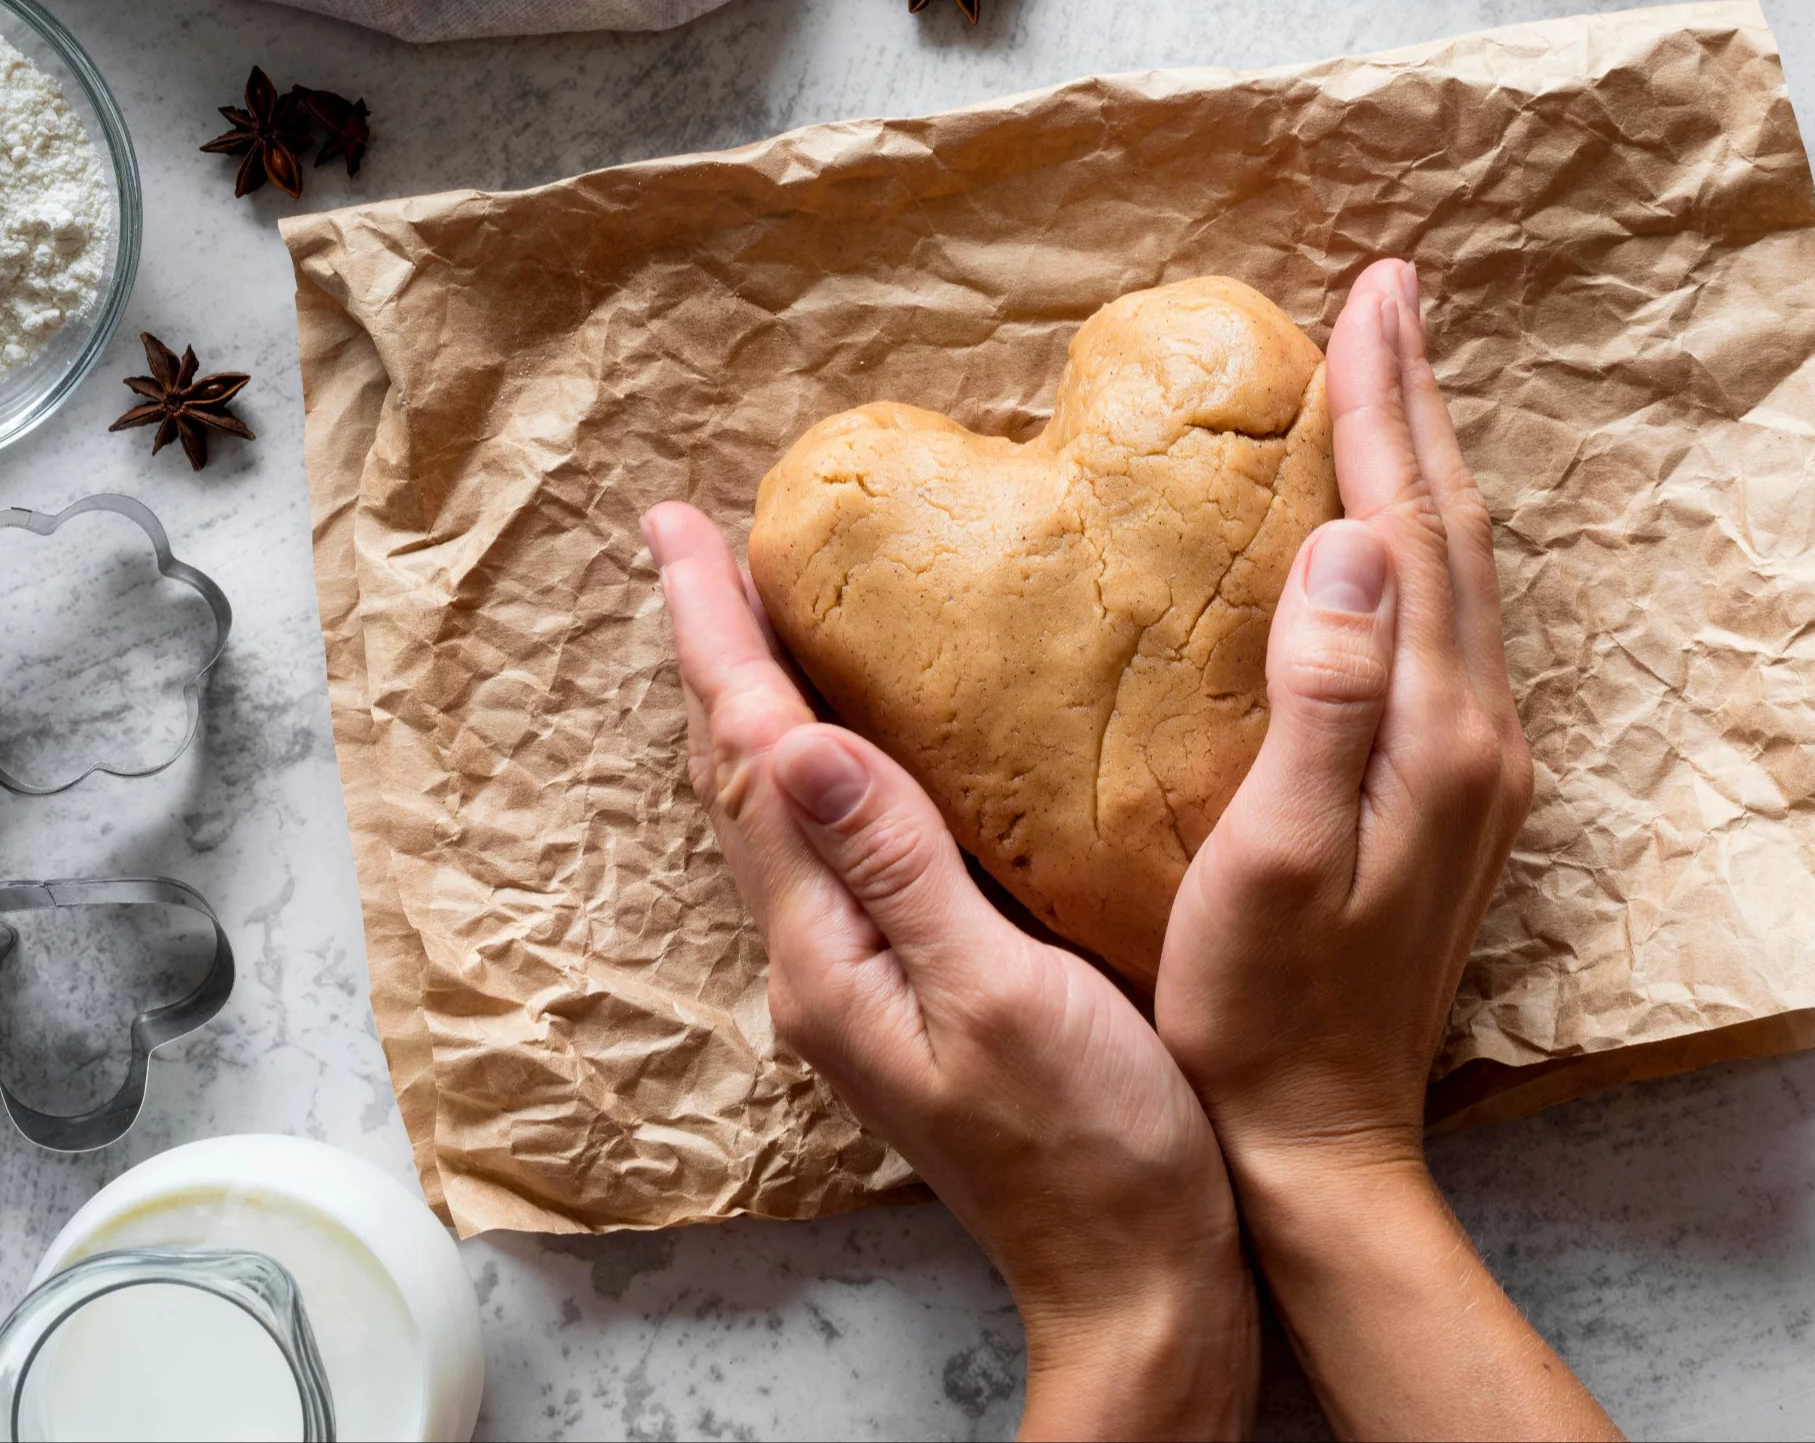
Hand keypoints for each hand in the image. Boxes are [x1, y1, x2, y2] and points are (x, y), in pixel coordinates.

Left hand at [645, 503, 1256, 1440]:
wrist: (1135, 1282)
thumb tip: (801, 744)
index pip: (750, 762)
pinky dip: (825, 762)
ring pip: (783, 809)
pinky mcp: (911, 988)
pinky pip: (841, 845)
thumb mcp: (997, 998)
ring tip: (754, 614)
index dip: (717, 639)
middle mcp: (821, 961)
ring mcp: (860, 979)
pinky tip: (861, 739)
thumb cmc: (1094, 1152)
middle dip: (715, 653)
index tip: (680, 531)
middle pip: (743, 778)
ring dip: (758, 701)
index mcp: (829, 953)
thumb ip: (899, 869)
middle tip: (693, 544)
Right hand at [1155, 260, 1616, 1439]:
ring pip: (1457, 577)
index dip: (1386, 407)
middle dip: (1418, 405)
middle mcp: (1478, 737)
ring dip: (1425, 466)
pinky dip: (1417, 544)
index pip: (1411, 530)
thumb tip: (1348, 545)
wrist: (1321, 1143)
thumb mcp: (1271, 860)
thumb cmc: (1262, 1014)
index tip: (1364, 299)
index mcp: (1435, 735)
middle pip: (1454, 534)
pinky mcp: (1450, 797)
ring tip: (1391, 380)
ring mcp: (1474, 769)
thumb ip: (1322, 700)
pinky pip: (1444, 627)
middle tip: (1386, 296)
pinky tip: (1382, 534)